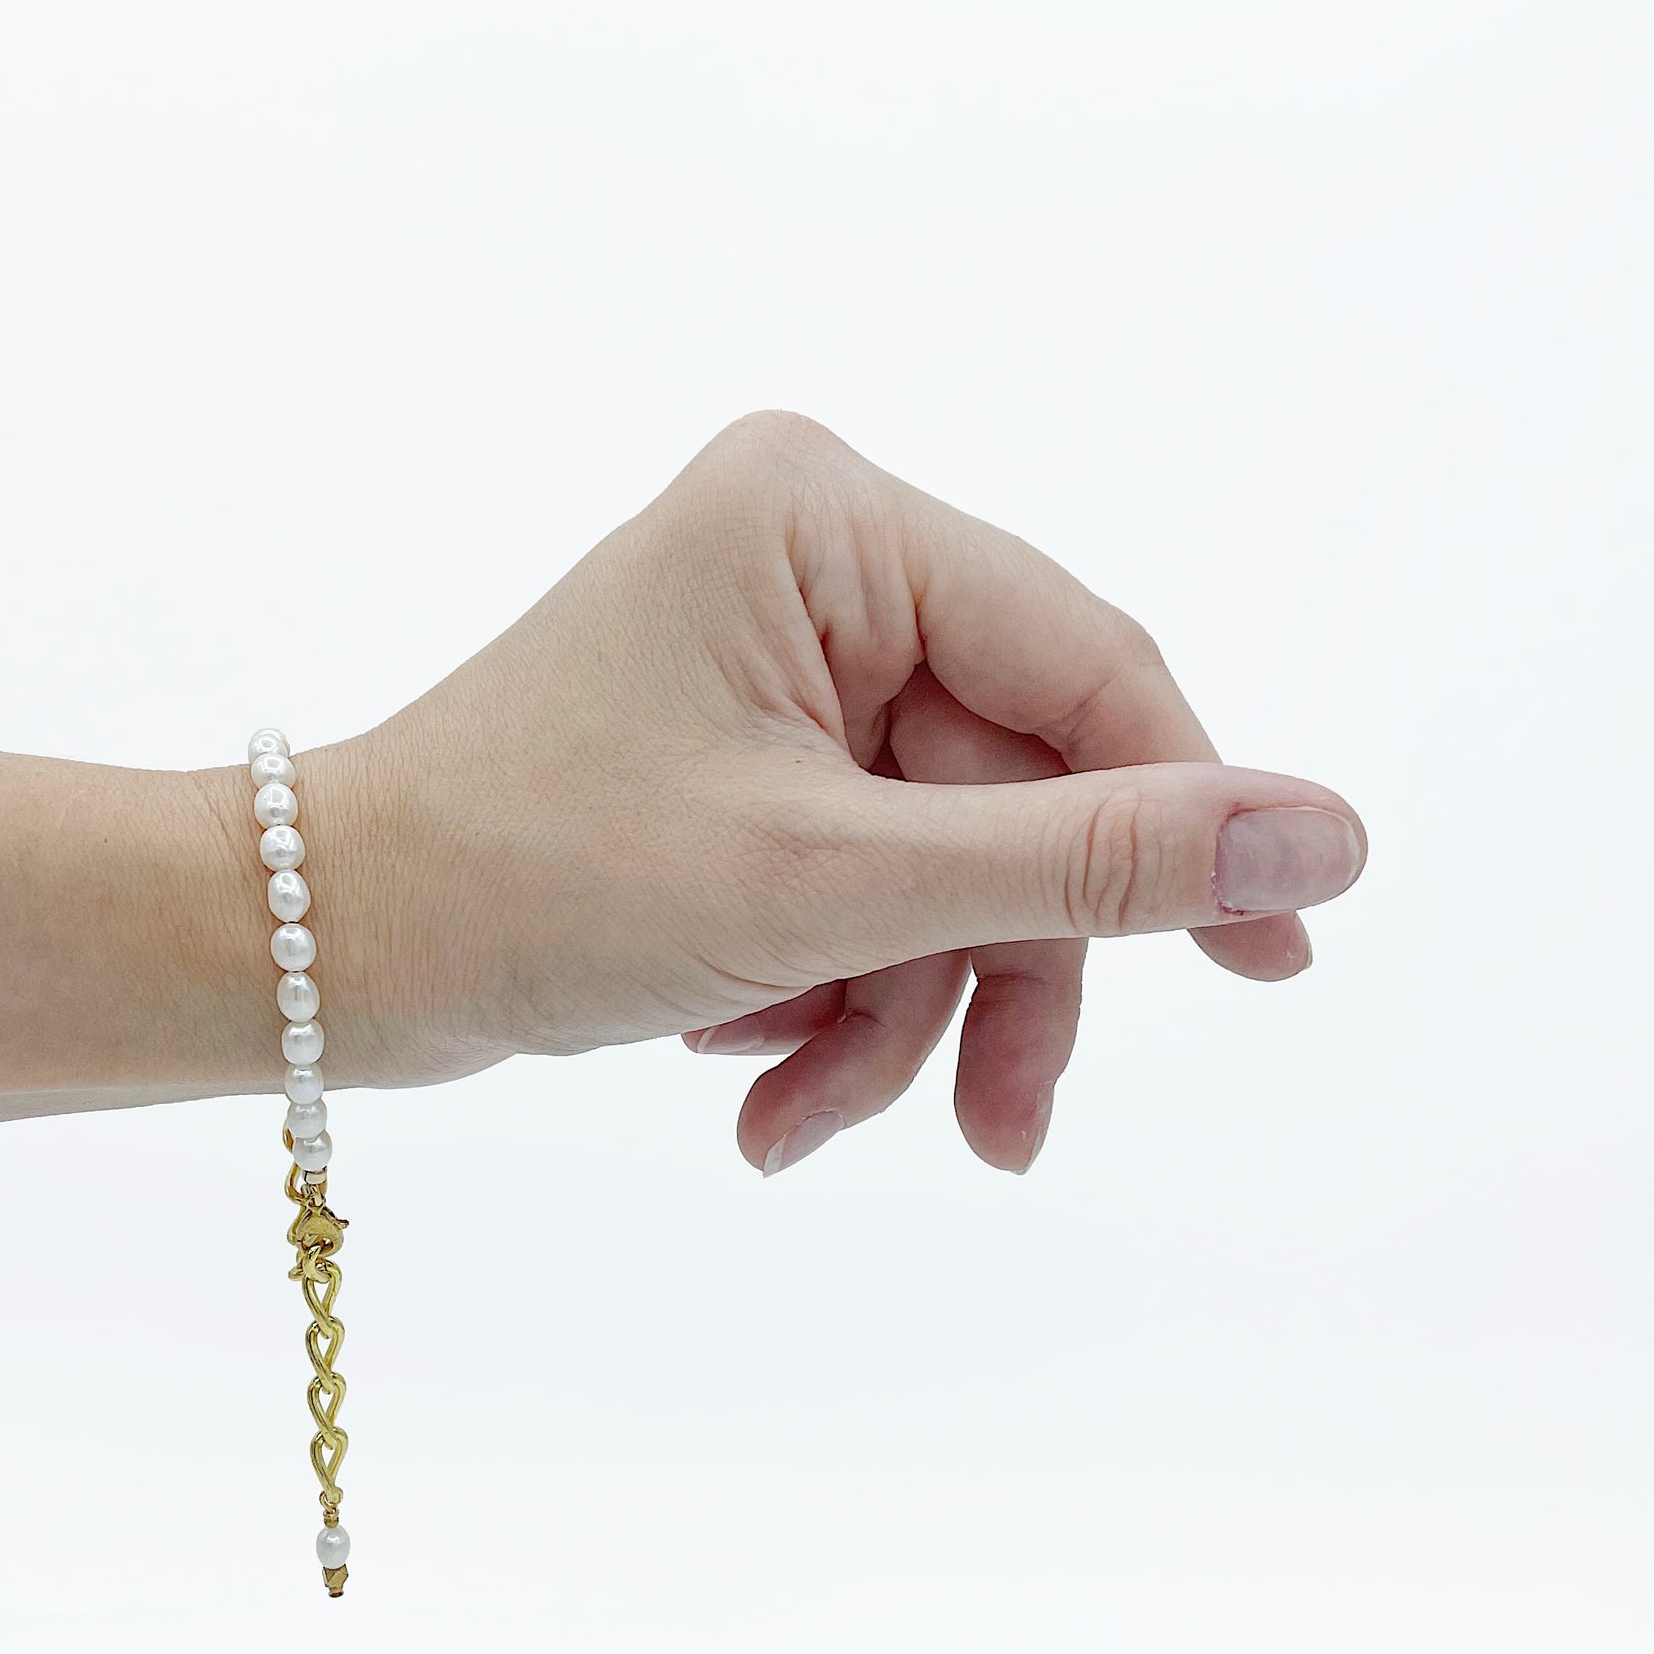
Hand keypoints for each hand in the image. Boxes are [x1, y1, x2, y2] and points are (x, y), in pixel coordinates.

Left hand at [319, 411, 1365, 1173]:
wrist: (329, 953)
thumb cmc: (533, 881)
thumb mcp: (835, 881)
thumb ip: (1088, 864)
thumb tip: (1324, 836)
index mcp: (829, 522)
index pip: (1085, 669)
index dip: (1188, 823)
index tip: (1278, 966)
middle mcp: (814, 568)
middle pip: (1013, 792)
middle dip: (988, 974)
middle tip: (999, 1132)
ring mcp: (781, 669)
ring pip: (941, 865)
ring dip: (896, 1013)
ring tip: (802, 1120)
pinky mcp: (750, 759)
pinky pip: (863, 886)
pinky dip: (828, 997)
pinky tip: (745, 1075)